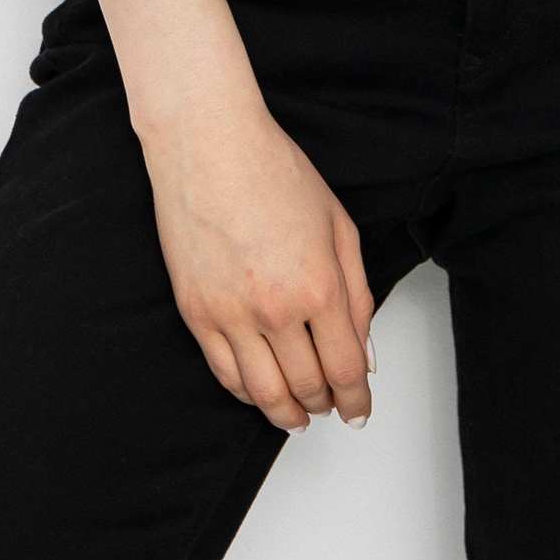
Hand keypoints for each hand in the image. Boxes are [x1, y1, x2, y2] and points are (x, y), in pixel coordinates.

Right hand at [141, 93, 374, 433]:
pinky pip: (224, 374)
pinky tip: (261, 392)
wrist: (209, 145)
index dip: (356, 399)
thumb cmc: (274, 171)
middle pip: (307, 385)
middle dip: (325, 403)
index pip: (345, 367)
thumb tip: (364, 349)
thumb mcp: (337, 224)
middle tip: (333, 406)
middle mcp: (275, 309)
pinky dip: (246, 393)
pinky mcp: (196, 314)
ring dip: (286, 413)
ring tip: (299, 415)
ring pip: (263, 393)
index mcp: (319, 285)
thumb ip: (357, 292)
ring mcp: (230, 316)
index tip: (360, 411)